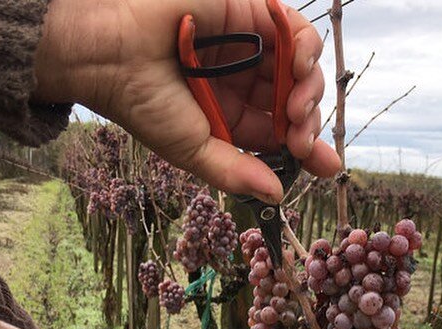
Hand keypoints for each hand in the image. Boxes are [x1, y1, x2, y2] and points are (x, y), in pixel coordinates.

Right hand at [33, 0, 339, 201]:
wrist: (112, 53)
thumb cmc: (145, 105)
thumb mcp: (194, 151)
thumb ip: (235, 173)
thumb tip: (275, 196)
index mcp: (232, 118)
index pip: (281, 135)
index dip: (308, 149)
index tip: (329, 166)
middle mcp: (243, 84)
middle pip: (296, 103)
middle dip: (308, 125)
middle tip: (302, 140)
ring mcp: (248, 49)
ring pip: (300, 69)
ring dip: (309, 91)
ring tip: (295, 109)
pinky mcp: (248, 13)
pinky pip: (293, 29)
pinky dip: (306, 47)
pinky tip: (300, 65)